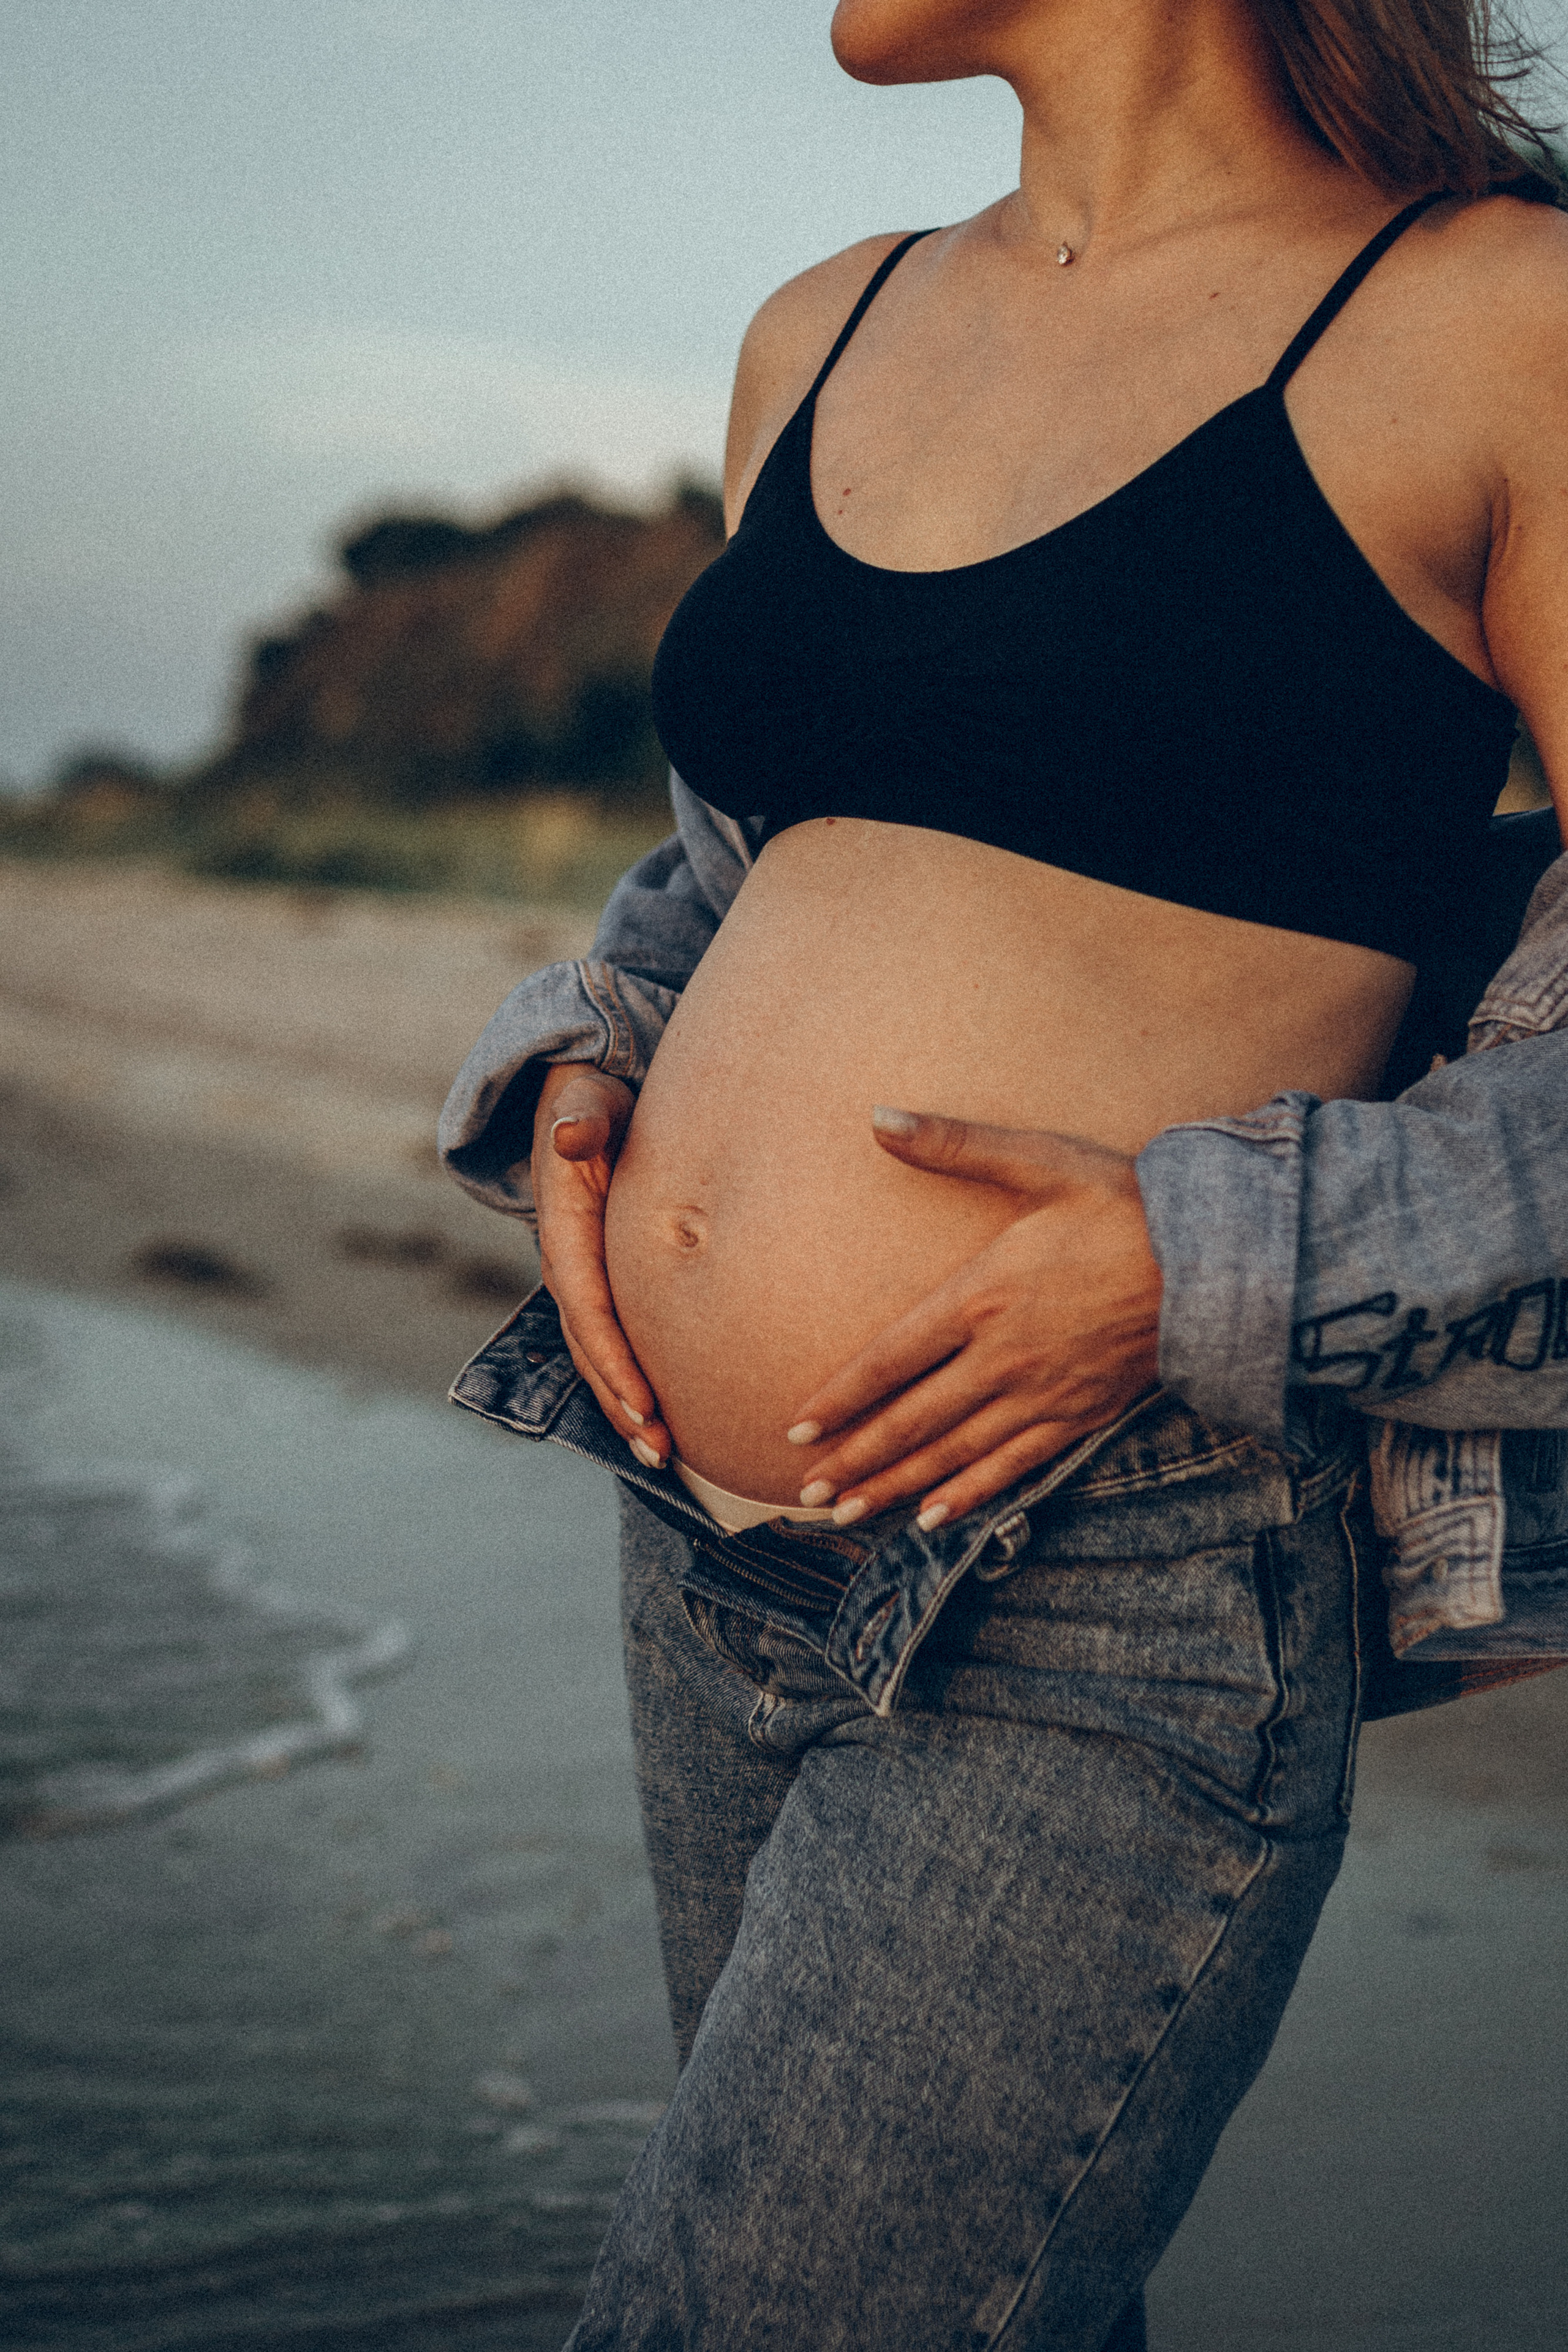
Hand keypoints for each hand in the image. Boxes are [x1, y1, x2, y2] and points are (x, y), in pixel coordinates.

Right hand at [530, 1064, 670, 1468]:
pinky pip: (613, 1344)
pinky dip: (632, 1384)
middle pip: (591, 1348)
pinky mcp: (603, 1284)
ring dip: (626, 1408)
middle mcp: (568, 1264)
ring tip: (662, 1456)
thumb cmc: (592, 1099)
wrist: (582, 1100)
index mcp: (565, 1228)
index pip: (588, 1306)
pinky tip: (664, 1422)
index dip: (612, 1357)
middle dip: (622, 1402)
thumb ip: (580, 1119)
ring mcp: (583, 1279)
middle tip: (659, 1450)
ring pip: (599, 1356)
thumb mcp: (584, 1100)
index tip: (644, 1401)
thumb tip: (571, 1134)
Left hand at [785, 1106, 1161, 1528]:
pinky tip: (934, 1518)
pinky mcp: (1080, 1416)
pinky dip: (970, 1495)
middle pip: (912, 1420)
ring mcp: (1042, 1394)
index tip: (797, 1428)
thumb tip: (876, 1116)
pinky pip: (1013, 1468)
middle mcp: (1003, 1357)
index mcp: (982, 1297)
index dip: (841, 1398)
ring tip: (848, 1513)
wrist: (1216, 1259)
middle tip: (807, 1492)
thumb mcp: (1038, 1161)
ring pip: (954, 1453)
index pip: (891, 1360)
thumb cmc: (1123, 1203)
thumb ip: (954, 1144)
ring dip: (896, 1486)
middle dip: (856, 1458)